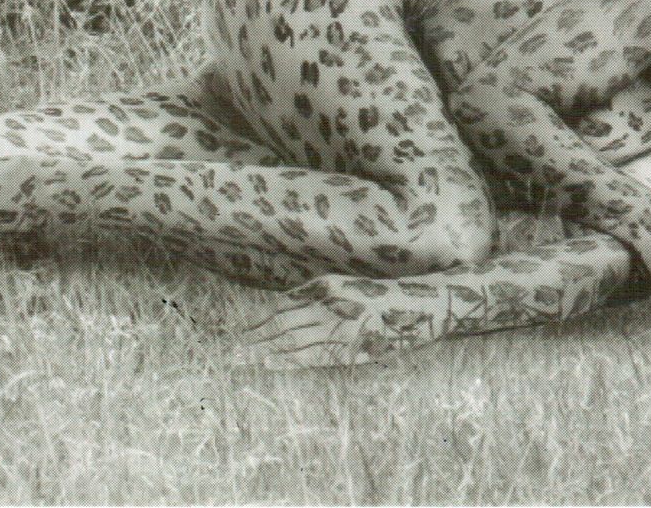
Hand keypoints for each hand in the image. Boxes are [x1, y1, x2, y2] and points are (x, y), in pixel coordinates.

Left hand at [239, 275, 441, 368]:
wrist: (419, 306)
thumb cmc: (380, 297)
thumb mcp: (345, 287)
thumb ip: (316, 296)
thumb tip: (282, 309)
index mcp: (326, 287)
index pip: (283, 305)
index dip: (259, 319)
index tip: (240, 330)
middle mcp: (329, 305)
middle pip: (282, 323)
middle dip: (254, 337)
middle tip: (232, 349)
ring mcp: (340, 328)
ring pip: (293, 341)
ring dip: (264, 350)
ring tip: (242, 359)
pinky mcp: (351, 349)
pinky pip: (314, 357)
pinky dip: (289, 361)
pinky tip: (269, 363)